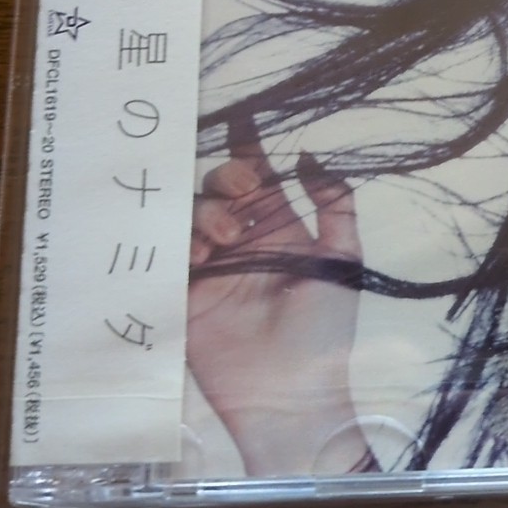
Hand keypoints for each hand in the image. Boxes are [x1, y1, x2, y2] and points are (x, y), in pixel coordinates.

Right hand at [188, 117, 370, 474]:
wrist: (291, 393)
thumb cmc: (325, 328)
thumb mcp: (342, 259)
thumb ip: (334, 204)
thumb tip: (310, 156)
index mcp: (279, 230)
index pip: (259, 179)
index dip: (249, 147)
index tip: (241, 114)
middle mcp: (240, 243)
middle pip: (218, 187)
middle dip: (227, 178)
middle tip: (241, 198)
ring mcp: (209, 268)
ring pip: (190, 214)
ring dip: (205, 214)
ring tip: (222, 242)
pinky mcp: (182, 297)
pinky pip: (165, 256)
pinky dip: (177, 246)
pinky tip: (197, 259)